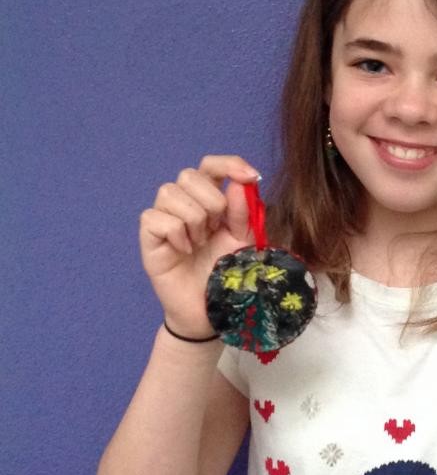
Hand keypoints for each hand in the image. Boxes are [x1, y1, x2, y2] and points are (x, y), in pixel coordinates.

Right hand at [139, 155, 260, 336]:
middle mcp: (183, 204)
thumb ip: (243, 212)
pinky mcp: (149, 239)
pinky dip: (175, 233)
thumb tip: (239, 183)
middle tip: (215, 231)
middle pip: (188, 175)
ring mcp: (163, 219)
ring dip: (193, 219)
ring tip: (199, 244)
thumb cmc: (225, 274)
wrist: (210, 310)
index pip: (210, 165)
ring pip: (169, 193)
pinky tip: (184, 251)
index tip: (250, 176)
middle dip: (211, 201)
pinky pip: (155, 218)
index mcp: (209, 199)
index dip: (228, 164)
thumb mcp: (243, 240)